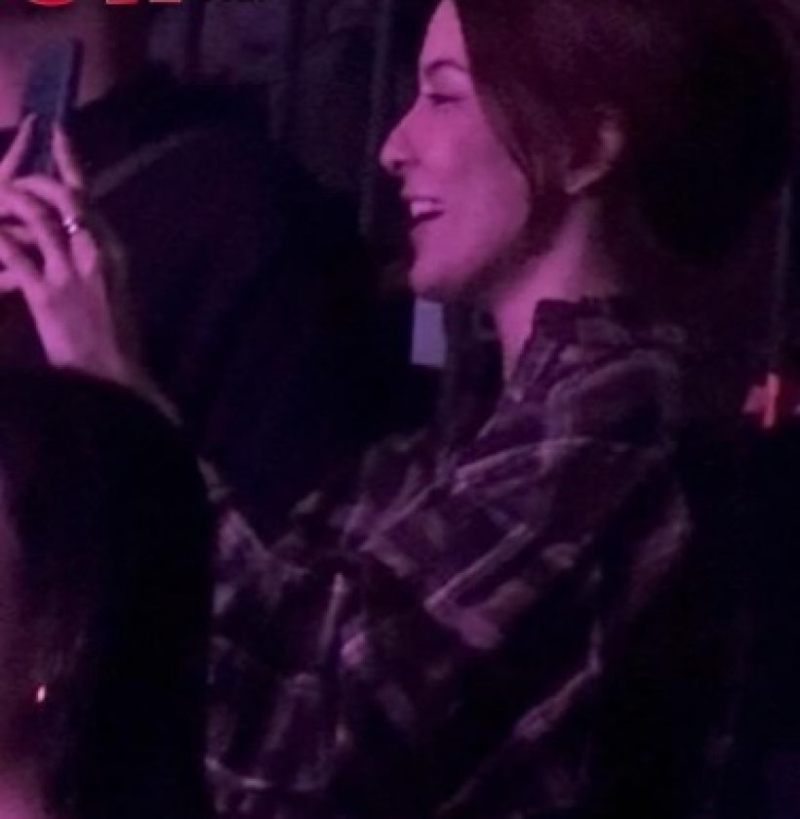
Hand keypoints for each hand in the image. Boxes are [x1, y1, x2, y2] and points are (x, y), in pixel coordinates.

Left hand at [0, 119, 138, 386]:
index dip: (69, 161)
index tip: (56, 131)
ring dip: (8, 203)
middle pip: (62, 198)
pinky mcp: (45, 295)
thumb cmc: (116, 340)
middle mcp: (95, 255)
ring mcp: (69, 274)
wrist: (113, 377)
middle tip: (10, 179)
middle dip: (31, 181)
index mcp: (114, 253)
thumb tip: (82, 237)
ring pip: (36, 220)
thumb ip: (98, 261)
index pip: (90, 197)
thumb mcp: (115, 292)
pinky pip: (14, 256)